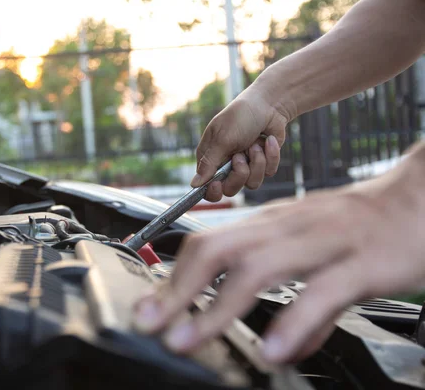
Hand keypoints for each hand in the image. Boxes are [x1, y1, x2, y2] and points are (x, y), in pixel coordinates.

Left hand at [134, 142, 424, 362]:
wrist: (420, 198)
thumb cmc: (361, 227)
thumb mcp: (315, 256)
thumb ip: (292, 300)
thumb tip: (274, 345)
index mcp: (271, 226)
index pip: (208, 244)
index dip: (174, 277)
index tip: (149, 307)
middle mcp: (287, 228)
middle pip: (218, 250)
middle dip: (177, 290)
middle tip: (149, 323)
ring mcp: (323, 241)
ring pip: (258, 267)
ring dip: (216, 307)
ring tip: (187, 339)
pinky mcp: (363, 261)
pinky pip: (323, 291)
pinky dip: (294, 321)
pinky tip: (274, 349)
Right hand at [192, 90, 287, 200]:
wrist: (270, 104)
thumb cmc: (240, 117)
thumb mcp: (222, 139)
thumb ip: (209, 163)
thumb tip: (193, 185)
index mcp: (211, 159)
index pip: (206, 186)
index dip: (212, 191)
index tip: (218, 184)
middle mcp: (226, 165)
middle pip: (230, 189)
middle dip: (239, 174)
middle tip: (240, 157)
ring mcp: (246, 165)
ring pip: (252, 183)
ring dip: (257, 161)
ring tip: (255, 143)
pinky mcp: (263, 163)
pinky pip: (268, 172)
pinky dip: (271, 155)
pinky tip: (268, 140)